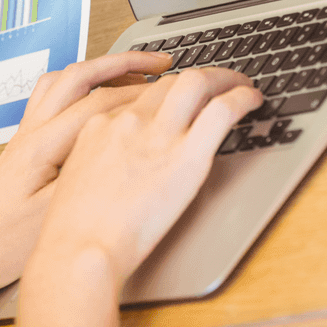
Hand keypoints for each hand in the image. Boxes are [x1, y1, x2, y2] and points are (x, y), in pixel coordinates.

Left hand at [0, 50, 171, 326]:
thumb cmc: (4, 246)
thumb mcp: (56, 214)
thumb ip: (91, 174)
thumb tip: (131, 143)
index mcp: (42, 143)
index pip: (100, 102)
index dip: (142, 93)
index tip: (175, 89)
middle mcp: (32, 129)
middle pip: (81, 76)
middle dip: (124, 63)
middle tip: (160, 63)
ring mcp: (25, 134)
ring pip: (65, 82)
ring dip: (100, 70)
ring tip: (133, 74)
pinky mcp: (24, 147)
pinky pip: (54, 98)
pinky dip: (80, 87)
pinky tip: (94, 99)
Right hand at [16, 67, 262, 326]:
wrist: (79, 250)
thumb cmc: (75, 233)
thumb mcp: (76, 182)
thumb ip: (101, 163)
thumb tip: (123, 168)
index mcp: (101, 126)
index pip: (140, 94)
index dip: (166, 93)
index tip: (180, 98)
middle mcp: (130, 121)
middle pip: (170, 82)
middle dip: (198, 76)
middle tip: (217, 82)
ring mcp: (159, 135)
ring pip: (197, 82)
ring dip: (224, 77)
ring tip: (240, 84)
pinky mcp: (187, 157)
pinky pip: (222, 111)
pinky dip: (242, 98)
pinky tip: (251, 100)